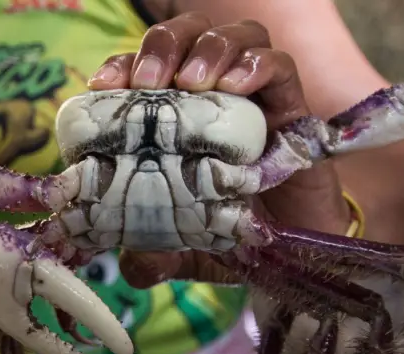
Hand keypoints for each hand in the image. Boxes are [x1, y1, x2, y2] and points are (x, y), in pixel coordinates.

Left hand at [88, 12, 351, 287]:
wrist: (299, 252)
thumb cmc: (239, 239)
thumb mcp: (189, 253)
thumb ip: (158, 256)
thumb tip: (133, 266)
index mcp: (183, 120)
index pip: (148, 71)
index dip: (123, 66)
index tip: (104, 86)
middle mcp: (218, 99)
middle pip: (190, 36)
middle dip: (165, 46)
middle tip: (151, 82)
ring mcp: (258, 100)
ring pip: (236, 38)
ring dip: (209, 48)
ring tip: (193, 82)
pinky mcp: (295, 110)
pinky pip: (281, 66)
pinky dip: (256, 65)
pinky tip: (237, 86)